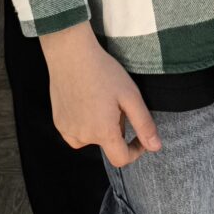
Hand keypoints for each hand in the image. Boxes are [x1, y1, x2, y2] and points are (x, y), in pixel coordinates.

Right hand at [41, 24, 161, 167]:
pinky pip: (75, 132)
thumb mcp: (130, 96)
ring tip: (101, 101)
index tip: (140, 137)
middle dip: (117, 129)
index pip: (121, 159)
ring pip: (91, 138)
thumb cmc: (104, 72)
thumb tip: (155, 147)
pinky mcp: (58, 122)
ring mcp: (66, 130)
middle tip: (116, 103)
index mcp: (103, 132)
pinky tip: (86, 103)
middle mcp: (82, 137)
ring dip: (100, 127)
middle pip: (107, 143)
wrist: (71, 54)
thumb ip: (144, 124)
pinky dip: (84, 124)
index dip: (135, 151)